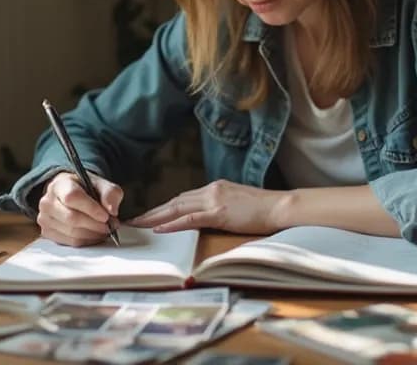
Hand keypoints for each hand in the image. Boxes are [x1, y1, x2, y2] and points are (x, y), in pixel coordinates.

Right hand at [36, 172, 123, 246]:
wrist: (69, 195)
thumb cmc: (85, 189)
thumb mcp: (101, 184)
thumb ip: (110, 193)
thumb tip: (111, 210)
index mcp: (60, 184)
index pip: (72, 197)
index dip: (91, 208)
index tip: (106, 216)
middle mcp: (47, 201)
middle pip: (72, 218)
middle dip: (95, 224)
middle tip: (110, 225)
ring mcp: (45, 218)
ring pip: (72, 233)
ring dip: (93, 234)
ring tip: (105, 229)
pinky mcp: (47, 232)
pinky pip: (70, 242)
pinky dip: (87, 241)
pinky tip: (94, 234)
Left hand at [129, 179, 288, 234]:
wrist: (281, 206)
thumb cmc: (264, 209)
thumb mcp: (238, 203)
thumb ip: (221, 206)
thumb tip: (210, 215)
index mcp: (215, 187)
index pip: (183, 197)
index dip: (164, 207)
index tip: (150, 214)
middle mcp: (211, 190)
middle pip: (175, 201)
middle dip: (153, 212)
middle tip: (134, 220)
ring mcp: (215, 200)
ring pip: (177, 208)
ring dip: (155, 217)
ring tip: (139, 225)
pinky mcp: (220, 213)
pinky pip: (190, 218)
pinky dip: (172, 223)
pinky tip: (159, 228)